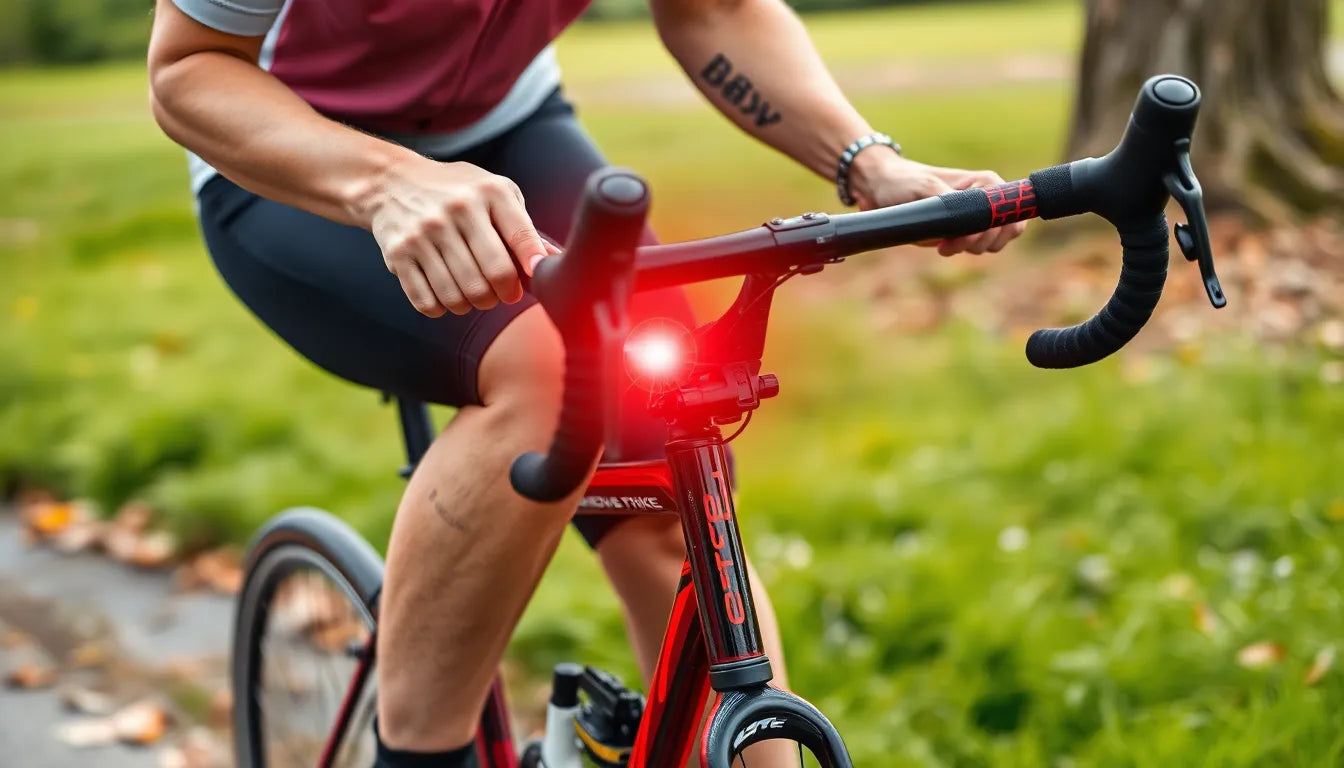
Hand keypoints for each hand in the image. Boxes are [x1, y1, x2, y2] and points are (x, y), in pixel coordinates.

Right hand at [365, 155, 549, 316]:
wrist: (391, 182)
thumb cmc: (457, 192)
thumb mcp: (495, 194)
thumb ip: (524, 227)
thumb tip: (554, 262)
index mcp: (489, 192)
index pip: (522, 240)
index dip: (532, 269)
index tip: (533, 280)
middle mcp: (456, 210)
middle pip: (493, 276)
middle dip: (503, 295)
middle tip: (501, 293)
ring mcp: (424, 232)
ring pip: (460, 295)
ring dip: (472, 304)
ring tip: (474, 295)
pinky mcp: (398, 253)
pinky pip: (427, 302)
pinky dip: (441, 308)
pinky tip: (445, 295)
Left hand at [848, 151, 1027, 255]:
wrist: (882, 190)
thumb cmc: (903, 182)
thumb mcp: (923, 187)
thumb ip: (949, 201)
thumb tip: (968, 217)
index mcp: (986, 184)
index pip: (1013, 212)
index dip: (997, 228)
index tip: (970, 234)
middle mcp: (986, 200)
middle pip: (1006, 232)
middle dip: (980, 243)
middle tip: (950, 244)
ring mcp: (976, 216)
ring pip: (992, 243)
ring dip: (970, 249)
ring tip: (944, 245)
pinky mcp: (963, 230)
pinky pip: (977, 247)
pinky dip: (964, 251)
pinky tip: (944, 247)